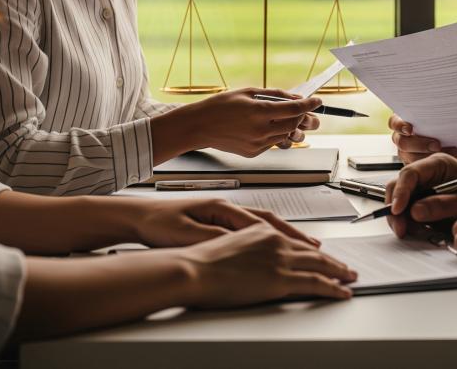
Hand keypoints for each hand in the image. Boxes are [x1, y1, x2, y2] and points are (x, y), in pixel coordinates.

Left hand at [133, 198, 321, 248]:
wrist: (138, 216)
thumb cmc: (158, 223)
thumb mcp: (185, 233)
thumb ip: (214, 239)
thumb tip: (239, 245)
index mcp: (222, 208)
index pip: (262, 224)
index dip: (286, 237)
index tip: (306, 249)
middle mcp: (228, 207)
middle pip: (270, 221)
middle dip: (296, 235)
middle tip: (318, 249)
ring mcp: (224, 213)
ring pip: (264, 224)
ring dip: (286, 234)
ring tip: (306, 246)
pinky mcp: (218, 220)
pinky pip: (253, 228)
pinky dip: (270, 235)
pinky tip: (277, 243)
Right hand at [177, 222, 356, 306]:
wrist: (194, 268)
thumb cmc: (203, 261)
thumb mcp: (229, 245)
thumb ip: (248, 249)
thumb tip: (254, 259)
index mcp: (263, 231)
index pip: (295, 241)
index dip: (312, 249)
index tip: (323, 253)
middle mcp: (276, 241)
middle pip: (312, 252)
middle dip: (331, 260)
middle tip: (345, 267)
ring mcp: (280, 260)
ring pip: (319, 265)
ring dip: (338, 272)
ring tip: (350, 278)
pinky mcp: (280, 279)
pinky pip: (316, 283)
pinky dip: (333, 288)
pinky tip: (342, 292)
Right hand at [190, 88, 321, 156]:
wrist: (199, 126)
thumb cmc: (220, 106)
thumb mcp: (248, 92)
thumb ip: (274, 95)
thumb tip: (295, 97)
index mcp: (259, 112)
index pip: (294, 109)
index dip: (309, 104)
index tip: (318, 101)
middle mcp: (260, 130)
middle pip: (294, 124)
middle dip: (304, 116)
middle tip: (306, 110)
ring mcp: (257, 144)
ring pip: (286, 136)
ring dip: (292, 126)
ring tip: (290, 118)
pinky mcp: (254, 153)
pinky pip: (273, 143)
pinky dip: (277, 134)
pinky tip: (269, 126)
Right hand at [385, 153, 456, 237]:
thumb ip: (443, 205)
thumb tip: (415, 211)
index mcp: (437, 164)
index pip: (410, 173)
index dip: (401, 192)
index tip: (397, 210)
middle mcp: (426, 172)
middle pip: (399, 185)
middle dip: (395, 207)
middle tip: (400, 228)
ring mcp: (423, 185)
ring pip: (400, 198)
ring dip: (399, 216)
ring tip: (406, 231)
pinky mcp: (422, 199)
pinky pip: (407, 208)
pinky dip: (406, 220)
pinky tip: (413, 229)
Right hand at [388, 114, 456, 163]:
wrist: (449, 136)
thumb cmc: (440, 122)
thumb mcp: (434, 116)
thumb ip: (432, 113)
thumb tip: (441, 108)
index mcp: (402, 122)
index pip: (394, 123)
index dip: (400, 126)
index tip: (410, 129)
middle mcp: (400, 138)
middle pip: (402, 142)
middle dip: (420, 144)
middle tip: (437, 145)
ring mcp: (406, 153)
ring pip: (411, 157)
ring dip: (430, 156)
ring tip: (452, 152)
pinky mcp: (414, 165)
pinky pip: (420, 167)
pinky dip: (434, 163)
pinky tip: (450, 157)